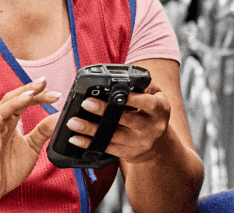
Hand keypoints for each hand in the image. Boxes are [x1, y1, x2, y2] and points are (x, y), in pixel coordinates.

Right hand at [0, 78, 62, 209]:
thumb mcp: (31, 148)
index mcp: (9, 123)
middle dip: (28, 90)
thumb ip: (43, 132)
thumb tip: (59, 117)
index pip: (23, 102)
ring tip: (30, 95)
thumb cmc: (5, 168)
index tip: (55, 92)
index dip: (38, 95)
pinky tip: (1, 116)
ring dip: (16, 101)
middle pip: (12, 100)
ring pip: (1, 111)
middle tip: (45, 84)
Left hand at [60, 84, 174, 163]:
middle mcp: (152, 127)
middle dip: (104, 110)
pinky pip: (107, 148)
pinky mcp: (130, 154)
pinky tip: (76, 138)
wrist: (160, 145)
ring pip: (113, 135)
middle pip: (126, 119)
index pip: (146, 103)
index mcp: (160, 110)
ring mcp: (141, 143)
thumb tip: (127, 80)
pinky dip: (89, 144)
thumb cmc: (152, 113)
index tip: (113, 92)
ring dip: (91, 129)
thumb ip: (145, 86)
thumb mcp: (156, 97)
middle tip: (85, 103)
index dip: (130, 98)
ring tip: (73, 122)